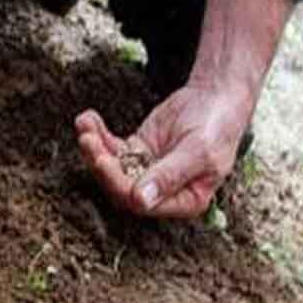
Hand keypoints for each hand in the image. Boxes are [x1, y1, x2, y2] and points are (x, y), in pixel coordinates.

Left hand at [75, 79, 254, 217]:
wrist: (217, 98)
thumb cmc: (217, 127)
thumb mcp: (198, 151)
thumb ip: (170, 176)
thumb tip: (141, 201)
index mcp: (184, 201)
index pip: (142, 204)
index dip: (118, 184)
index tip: (102, 160)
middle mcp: (162, 192)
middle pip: (120, 187)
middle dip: (101, 164)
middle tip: (88, 140)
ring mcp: (146, 171)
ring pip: (111, 167)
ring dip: (94, 147)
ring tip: (85, 124)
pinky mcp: (136, 151)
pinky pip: (111, 148)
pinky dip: (97, 134)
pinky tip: (87, 119)